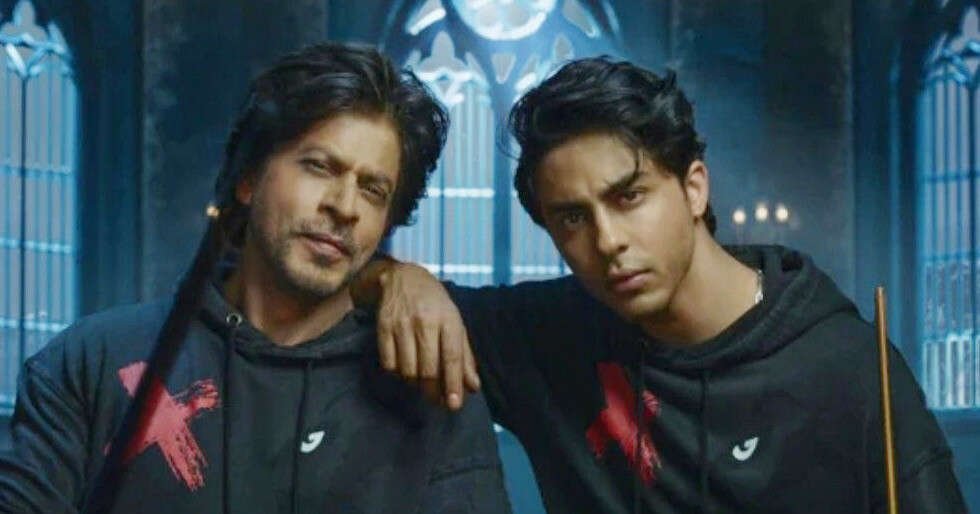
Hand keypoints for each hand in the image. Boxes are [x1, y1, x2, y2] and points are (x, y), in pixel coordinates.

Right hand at [374, 262, 479, 409]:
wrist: (403, 277)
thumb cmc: (435, 305)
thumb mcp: (455, 323)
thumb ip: (464, 356)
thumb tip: (473, 387)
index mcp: (448, 319)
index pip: (452, 357)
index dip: (453, 383)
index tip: (455, 405)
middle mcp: (425, 321)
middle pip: (428, 369)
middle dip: (434, 391)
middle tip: (438, 401)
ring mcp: (401, 324)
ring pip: (408, 370)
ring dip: (416, 383)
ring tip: (421, 381)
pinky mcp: (383, 327)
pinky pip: (389, 363)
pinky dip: (398, 372)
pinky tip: (405, 367)